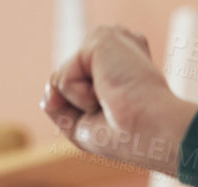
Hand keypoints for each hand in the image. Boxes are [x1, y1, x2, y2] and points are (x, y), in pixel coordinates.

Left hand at [43, 25, 197, 176]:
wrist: (151, 134)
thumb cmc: (129, 137)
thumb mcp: (84, 127)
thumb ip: (60, 107)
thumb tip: (46, 94)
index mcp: (120, 65)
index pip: (75, 86)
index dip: (83, 111)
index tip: (119, 117)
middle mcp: (117, 47)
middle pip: (65, 82)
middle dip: (78, 106)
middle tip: (115, 110)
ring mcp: (112, 39)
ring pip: (61, 79)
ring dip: (80, 101)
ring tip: (112, 100)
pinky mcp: (102, 38)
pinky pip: (63, 78)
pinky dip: (78, 95)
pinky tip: (108, 91)